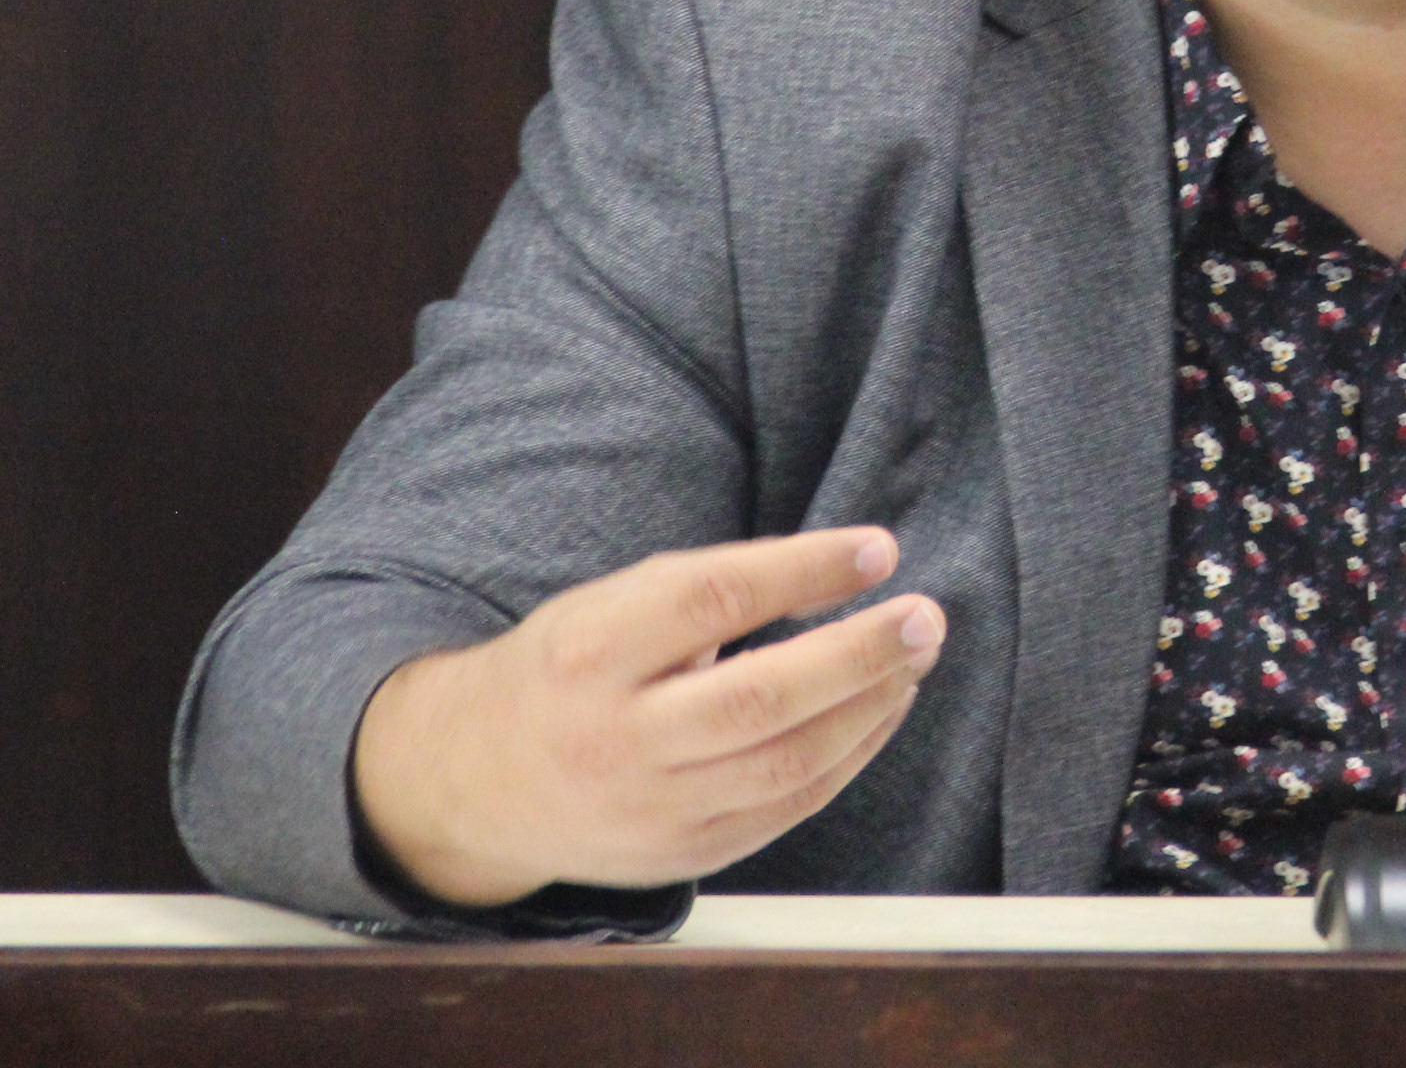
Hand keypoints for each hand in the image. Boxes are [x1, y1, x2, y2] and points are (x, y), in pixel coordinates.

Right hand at [352, 527, 943, 905]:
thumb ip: (709, 588)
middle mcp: (617, 739)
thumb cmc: (570, 669)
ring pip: (788, 764)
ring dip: (870, 708)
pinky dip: (848, 757)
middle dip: (860, 655)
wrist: (478, 784)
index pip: (711, 601)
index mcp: (591, 653)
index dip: (803, 571)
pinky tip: (880, 711)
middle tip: (927, 617)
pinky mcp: (682, 856)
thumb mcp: (608, 606)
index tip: (878, 548)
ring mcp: (651, 810)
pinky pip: (788, 808)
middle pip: (760, 700)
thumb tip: (846, 567)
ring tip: (915, 658)